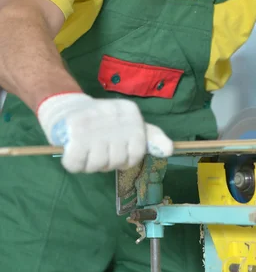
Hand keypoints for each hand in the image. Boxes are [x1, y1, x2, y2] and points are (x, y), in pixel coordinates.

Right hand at [37, 92, 172, 172]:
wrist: (68, 107)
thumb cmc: (104, 121)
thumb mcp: (130, 125)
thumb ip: (151, 138)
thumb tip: (170, 150)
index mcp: (130, 112)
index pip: (137, 153)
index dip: (125, 159)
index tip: (115, 150)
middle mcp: (114, 114)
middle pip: (117, 161)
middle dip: (106, 162)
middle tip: (98, 150)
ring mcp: (94, 122)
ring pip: (97, 164)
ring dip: (90, 164)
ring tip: (86, 150)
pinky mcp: (73, 130)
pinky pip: (77, 163)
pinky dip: (74, 163)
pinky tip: (74, 152)